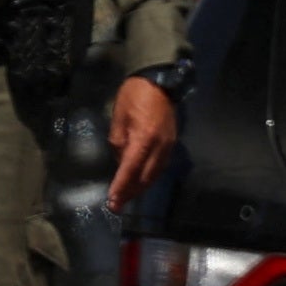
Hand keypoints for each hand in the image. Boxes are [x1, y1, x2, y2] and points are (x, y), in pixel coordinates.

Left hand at [100, 73, 180, 208]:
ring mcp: (168, 146)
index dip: (122, 186)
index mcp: (145, 138)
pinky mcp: (171, 144)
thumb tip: (120, 160)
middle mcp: (160, 146)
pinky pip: (160, 166)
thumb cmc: (133, 95)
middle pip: (146, 177)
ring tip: (126, 196)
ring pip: (155, 174)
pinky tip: (140, 181)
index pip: (131, 169)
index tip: (113, 201)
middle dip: (131, 192)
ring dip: (141, 187)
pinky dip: (149, 177)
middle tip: (117, 204)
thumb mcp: (119, 117)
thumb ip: (118, 141)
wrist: (158, 81)